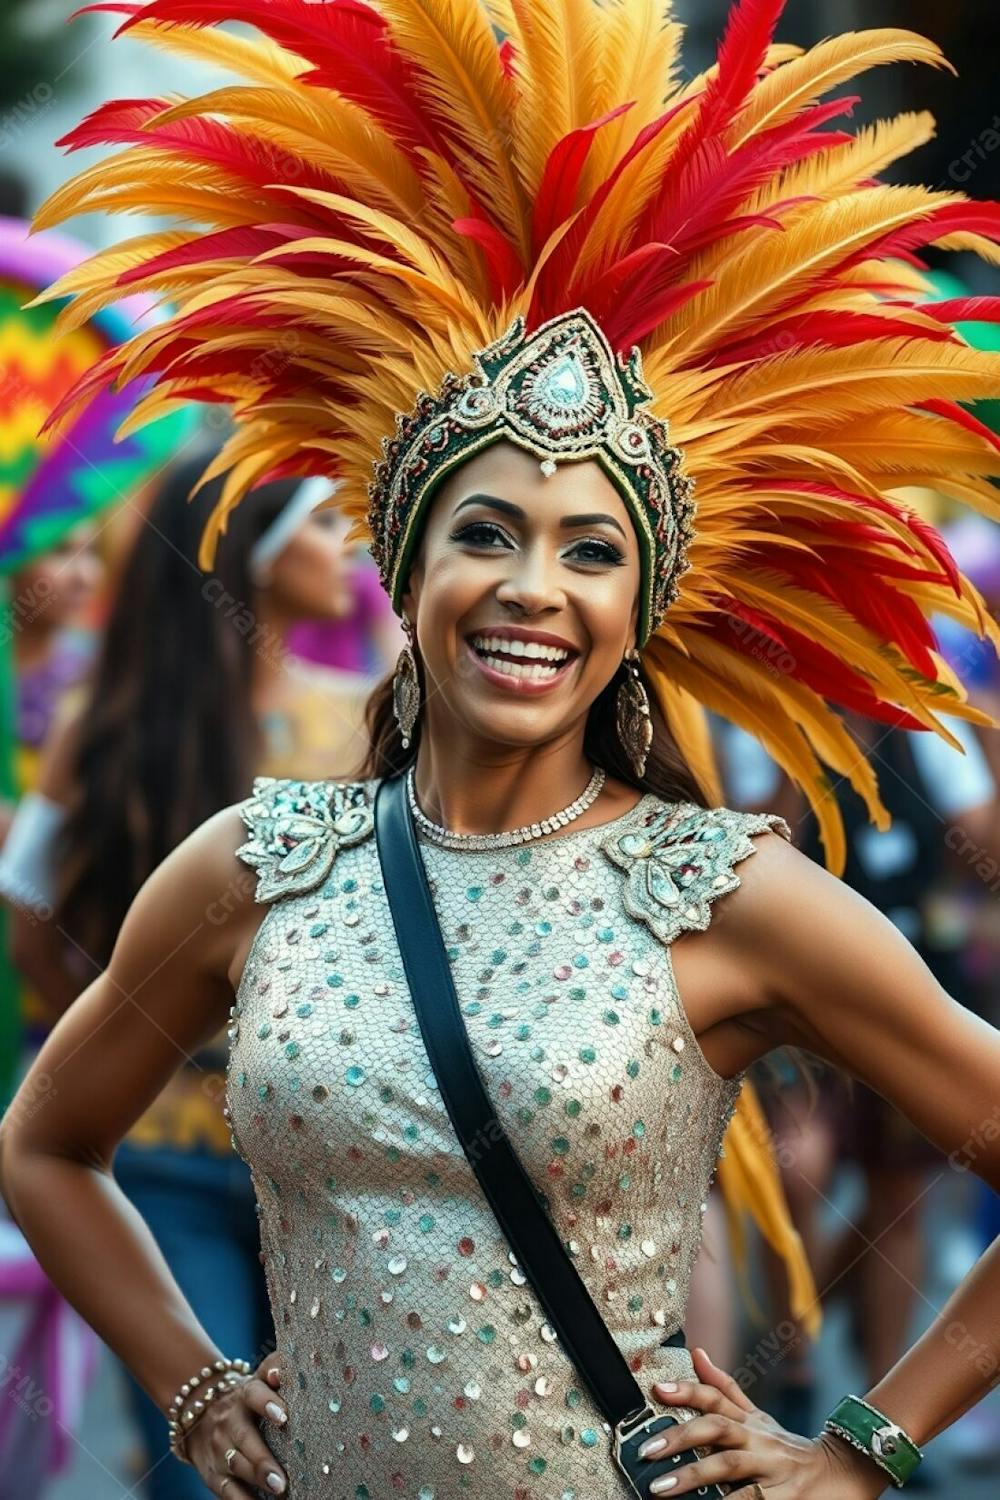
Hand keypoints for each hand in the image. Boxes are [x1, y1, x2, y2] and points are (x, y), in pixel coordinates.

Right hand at [184, 1354, 289, 1496]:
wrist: (197, 1411)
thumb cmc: (245, 1397)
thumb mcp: (257, 1379)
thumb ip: (275, 1367)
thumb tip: (281, 1370)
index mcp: (245, 1395)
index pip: (255, 1394)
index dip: (268, 1403)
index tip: (284, 1416)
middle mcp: (229, 1422)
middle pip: (244, 1439)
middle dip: (262, 1460)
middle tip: (282, 1478)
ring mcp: (218, 1449)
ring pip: (235, 1466)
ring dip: (255, 1480)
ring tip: (279, 1491)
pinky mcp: (212, 1474)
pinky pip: (226, 1491)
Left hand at [638, 1346, 885, 1496]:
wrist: (843, 1474)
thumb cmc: (788, 1448)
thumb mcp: (758, 1418)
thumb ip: (725, 1389)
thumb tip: (696, 1353)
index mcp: (749, 1420)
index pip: (715, 1397)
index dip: (687, 1390)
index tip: (657, 1389)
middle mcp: (759, 1438)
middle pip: (717, 1427)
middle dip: (680, 1437)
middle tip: (646, 1451)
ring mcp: (772, 1467)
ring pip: (730, 1465)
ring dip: (694, 1476)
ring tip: (661, 1488)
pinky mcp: (785, 1498)